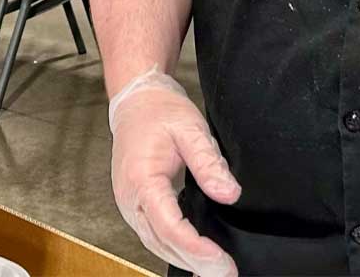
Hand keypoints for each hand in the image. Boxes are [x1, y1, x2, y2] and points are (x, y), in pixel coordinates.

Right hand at [109, 68, 239, 276]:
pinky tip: (195, 254)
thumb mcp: (190, 128)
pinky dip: (175, 247)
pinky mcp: (135, 204)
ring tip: (215, 269)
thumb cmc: (160, 110)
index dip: (196, 248)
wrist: (137, 101)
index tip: (222, 261)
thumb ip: (208, 162)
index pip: (169, 226)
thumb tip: (229, 194)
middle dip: (194, 262)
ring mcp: (129, 203)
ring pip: (155, 243)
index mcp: (141, 178)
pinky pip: (153, 233)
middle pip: (161, 242)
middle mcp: (129, 197)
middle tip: (227, 272)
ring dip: (184, 259)